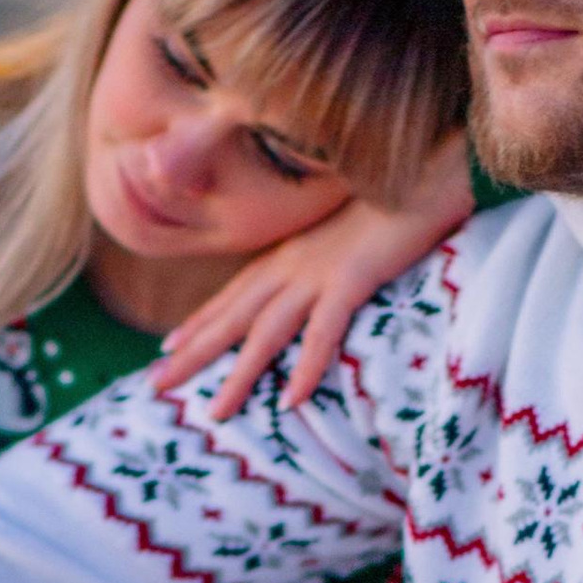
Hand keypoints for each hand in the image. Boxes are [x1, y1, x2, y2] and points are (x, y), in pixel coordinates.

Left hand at [153, 129, 474, 420]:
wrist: (428, 170)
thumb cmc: (397, 202)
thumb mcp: (350, 237)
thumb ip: (330, 262)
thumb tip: (324, 287)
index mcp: (290, 254)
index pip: (234, 294)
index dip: (200, 322)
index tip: (168, 348)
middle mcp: (293, 264)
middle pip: (233, 316)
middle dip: (193, 353)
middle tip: (154, 385)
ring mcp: (320, 272)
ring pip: (266, 332)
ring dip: (239, 375)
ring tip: (215, 412)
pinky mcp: (353, 278)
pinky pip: (323, 331)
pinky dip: (307, 366)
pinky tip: (293, 400)